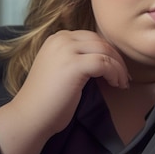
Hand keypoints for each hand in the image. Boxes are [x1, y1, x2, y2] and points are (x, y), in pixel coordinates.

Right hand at [0, 30, 129, 153]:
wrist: (30, 116)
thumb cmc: (46, 99)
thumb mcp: (60, 68)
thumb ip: (76, 58)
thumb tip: (104, 59)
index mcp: (57, 38)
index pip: (92, 37)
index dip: (108, 52)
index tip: (117, 68)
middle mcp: (61, 39)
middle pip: (101, 41)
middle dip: (116, 58)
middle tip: (124, 76)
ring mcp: (66, 50)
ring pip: (105, 51)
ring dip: (118, 67)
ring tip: (122, 83)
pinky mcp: (74, 65)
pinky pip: (104, 63)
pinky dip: (115, 74)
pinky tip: (116, 85)